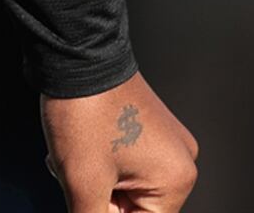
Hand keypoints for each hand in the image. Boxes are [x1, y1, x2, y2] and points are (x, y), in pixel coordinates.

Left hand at [42, 75, 197, 212]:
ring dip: (92, 179)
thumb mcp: (82, 179)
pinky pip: (123, 163)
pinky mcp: (147, 128)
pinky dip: (97, 162)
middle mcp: (180, 161)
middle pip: (133, 207)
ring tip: (73, 155)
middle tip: (74, 173)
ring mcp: (165, 142)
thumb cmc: (84, 108)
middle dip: (97, 196)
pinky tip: (79, 145)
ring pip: (124, 185)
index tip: (85, 200)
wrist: (75, 54)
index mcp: (176, 179)